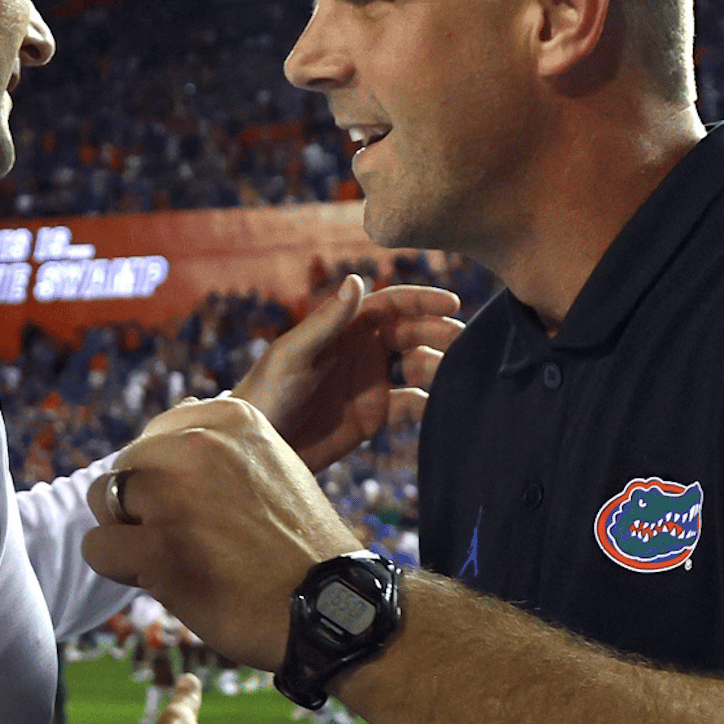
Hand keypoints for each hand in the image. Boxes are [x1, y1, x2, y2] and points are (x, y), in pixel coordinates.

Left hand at [85, 397, 359, 668]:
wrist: (330, 607)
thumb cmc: (297, 545)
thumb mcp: (270, 463)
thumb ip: (221, 440)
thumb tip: (180, 409)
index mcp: (229, 417)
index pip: (154, 436)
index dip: (166, 479)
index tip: (205, 509)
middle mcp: (197, 444)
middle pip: (126, 466)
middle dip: (144, 506)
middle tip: (192, 541)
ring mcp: (175, 495)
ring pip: (104, 501)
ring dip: (129, 533)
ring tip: (179, 558)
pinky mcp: (158, 548)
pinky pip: (98, 547)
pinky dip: (121, 569)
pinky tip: (167, 581)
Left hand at [235, 274, 463, 471]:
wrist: (260, 443)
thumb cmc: (266, 391)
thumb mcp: (295, 354)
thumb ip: (327, 321)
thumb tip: (357, 279)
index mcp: (346, 327)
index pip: (393, 304)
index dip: (423, 301)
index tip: (452, 303)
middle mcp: (364, 350)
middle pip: (413, 333)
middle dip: (439, 333)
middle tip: (463, 342)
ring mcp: (372, 382)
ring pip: (420, 366)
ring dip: (439, 367)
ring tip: (449, 376)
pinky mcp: (376, 415)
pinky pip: (413, 405)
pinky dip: (431, 404)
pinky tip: (440, 407)